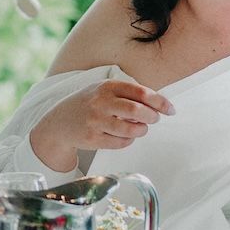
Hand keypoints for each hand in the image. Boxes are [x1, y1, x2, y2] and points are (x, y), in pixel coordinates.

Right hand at [29, 76, 172, 169]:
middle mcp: (101, 102)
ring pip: (130, 129)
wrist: (59, 122)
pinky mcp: (92, 138)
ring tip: (141, 128)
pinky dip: (129, 140)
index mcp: (107, 86)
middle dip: (152, 117)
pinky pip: (121, 142)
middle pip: (137, 111)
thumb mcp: (104, 90)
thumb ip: (128, 94)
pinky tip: (125, 136)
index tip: (170, 109)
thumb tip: (158, 105)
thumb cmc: (89, 104)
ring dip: (142, 130)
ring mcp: (95, 121)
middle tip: (155, 119)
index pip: (140, 92)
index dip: (159, 101)